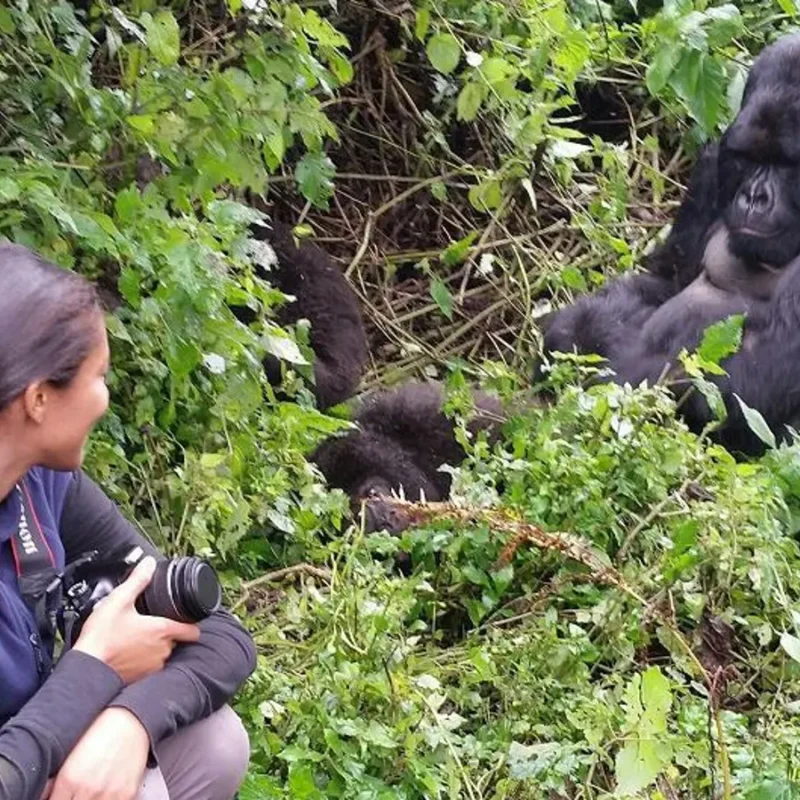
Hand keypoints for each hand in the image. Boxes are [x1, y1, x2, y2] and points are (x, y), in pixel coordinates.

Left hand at [47, 708, 148, 799]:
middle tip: (78, 792)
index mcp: (68, 779)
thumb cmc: (100, 733)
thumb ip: (56, 782)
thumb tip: (45, 796)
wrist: (130, 719)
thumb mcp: (71, 755)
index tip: (62, 796)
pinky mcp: (127, 793)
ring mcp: (108, 793)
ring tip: (92, 792)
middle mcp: (87, 789)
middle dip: (74, 799)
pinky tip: (107, 793)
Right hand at [73, 556, 200, 683]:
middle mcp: (162, 650)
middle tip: (150, 623)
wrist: (87, 670)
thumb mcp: (119, 601)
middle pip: (175, 639)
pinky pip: (149, 665)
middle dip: (166, 631)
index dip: (191, 623)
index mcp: (162, 631)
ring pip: (162, 652)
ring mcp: (152, 666)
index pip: (193, 631)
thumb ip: (137, 580)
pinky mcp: (141, 678)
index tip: (184, 618)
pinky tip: (129, 650)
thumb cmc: (102, 637)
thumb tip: (149, 564)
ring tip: (136, 636)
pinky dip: (143, 658)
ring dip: (154, 645)